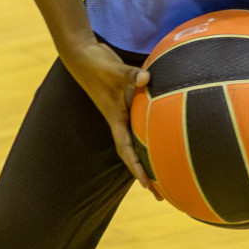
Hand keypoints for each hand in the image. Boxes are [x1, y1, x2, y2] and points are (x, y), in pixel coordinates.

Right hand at [29, 0, 161, 199]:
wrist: (82, 53)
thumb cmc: (96, 63)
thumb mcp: (113, 69)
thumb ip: (130, 74)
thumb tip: (147, 78)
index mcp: (115, 117)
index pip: (126, 148)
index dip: (136, 167)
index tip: (147, 185)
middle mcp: (119, 118)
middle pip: (133, 152)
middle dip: (145, 173)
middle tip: (161, 195)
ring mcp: (123, 110)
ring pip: (138, 139)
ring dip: (149, 155)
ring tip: (166, 173)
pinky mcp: (127, 99)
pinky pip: (142, 121)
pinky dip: (151, 130)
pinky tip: (166, 134)